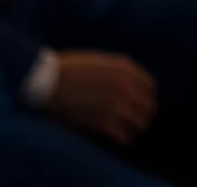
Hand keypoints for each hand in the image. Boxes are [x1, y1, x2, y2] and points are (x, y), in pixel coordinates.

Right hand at [43, 51, 157, 144]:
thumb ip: (119, 70)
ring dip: (134, 127)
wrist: (46, 81)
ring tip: (126, 129)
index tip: (141, 103)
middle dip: (143, 113)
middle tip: (134, 119)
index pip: (150, 86)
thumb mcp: (100, 59)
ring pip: (140, 124)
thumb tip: (132, 83)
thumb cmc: (68, 69)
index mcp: (125, 68)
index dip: (147, 96)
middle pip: (149, 107)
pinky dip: (122, 138)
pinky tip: (115, 136)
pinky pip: (124, 137)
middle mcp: (125, 86)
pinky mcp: (104, 123)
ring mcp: (116, 105)